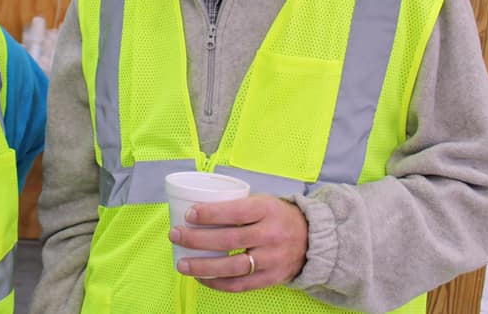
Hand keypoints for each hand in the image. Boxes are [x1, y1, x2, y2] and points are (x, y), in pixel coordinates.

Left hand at [168, 194, 308, 291]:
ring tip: (182, 263)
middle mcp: (270, 235)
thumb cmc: (276, 216)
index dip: (210, 214)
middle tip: (175, 235)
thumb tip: (196, 209)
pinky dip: (217, 283)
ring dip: (203, 266)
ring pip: (232, 267)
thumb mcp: (262, 202)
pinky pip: (240, 285)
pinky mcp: (271, 278)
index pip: (234, 212)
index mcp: (267, 210)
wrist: (312, 239)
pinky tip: (201, 278)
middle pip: (229, 240)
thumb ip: (236, 206)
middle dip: (197, 239)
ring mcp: (272, 260)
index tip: (189, 214)